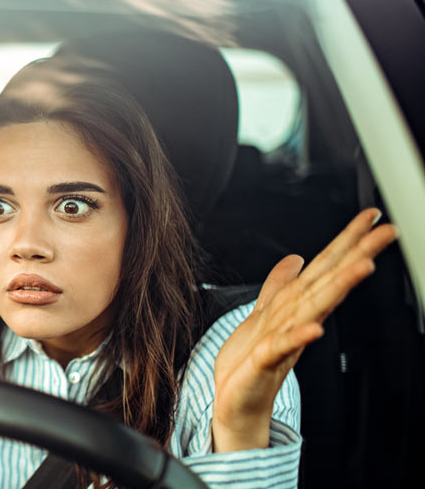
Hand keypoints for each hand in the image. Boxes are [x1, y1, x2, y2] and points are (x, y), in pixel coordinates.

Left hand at [212, 208, 396, 451]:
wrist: (235, 402)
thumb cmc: (250, 362)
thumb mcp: (262, 313)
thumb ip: (278, 286)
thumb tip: (295, 259)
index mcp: (295, 307)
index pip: (324, 269)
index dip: (345, 242)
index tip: (370, 218)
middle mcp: (295, 321)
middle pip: (328, 283)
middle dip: (356, 257)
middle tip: (386, 234)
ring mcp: (284, 341)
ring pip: (313, 309)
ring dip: (337, 288)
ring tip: (363, 267)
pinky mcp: (264, 362)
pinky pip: (282, 347)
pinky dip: (298, 337)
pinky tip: (315, 329)